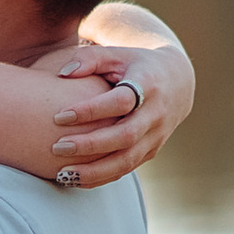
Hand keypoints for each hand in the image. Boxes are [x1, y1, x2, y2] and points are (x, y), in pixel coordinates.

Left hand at [53, 40, 195, 175]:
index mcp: (147, 85)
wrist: (176, 82)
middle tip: (57, 148)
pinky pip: (126, 169)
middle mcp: (155, 114)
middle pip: (125, 136)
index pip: (120, 102)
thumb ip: (89, 58)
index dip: (90, 110)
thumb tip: (62, 73)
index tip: (58, 116)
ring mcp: (156, 136)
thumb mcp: (116, 54)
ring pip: (127, 161)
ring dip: (94, 171)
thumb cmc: (134, 65)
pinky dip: (100, 178)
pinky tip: (75, 180)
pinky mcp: (152, 151)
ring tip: (62, 175)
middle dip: (90, 145)